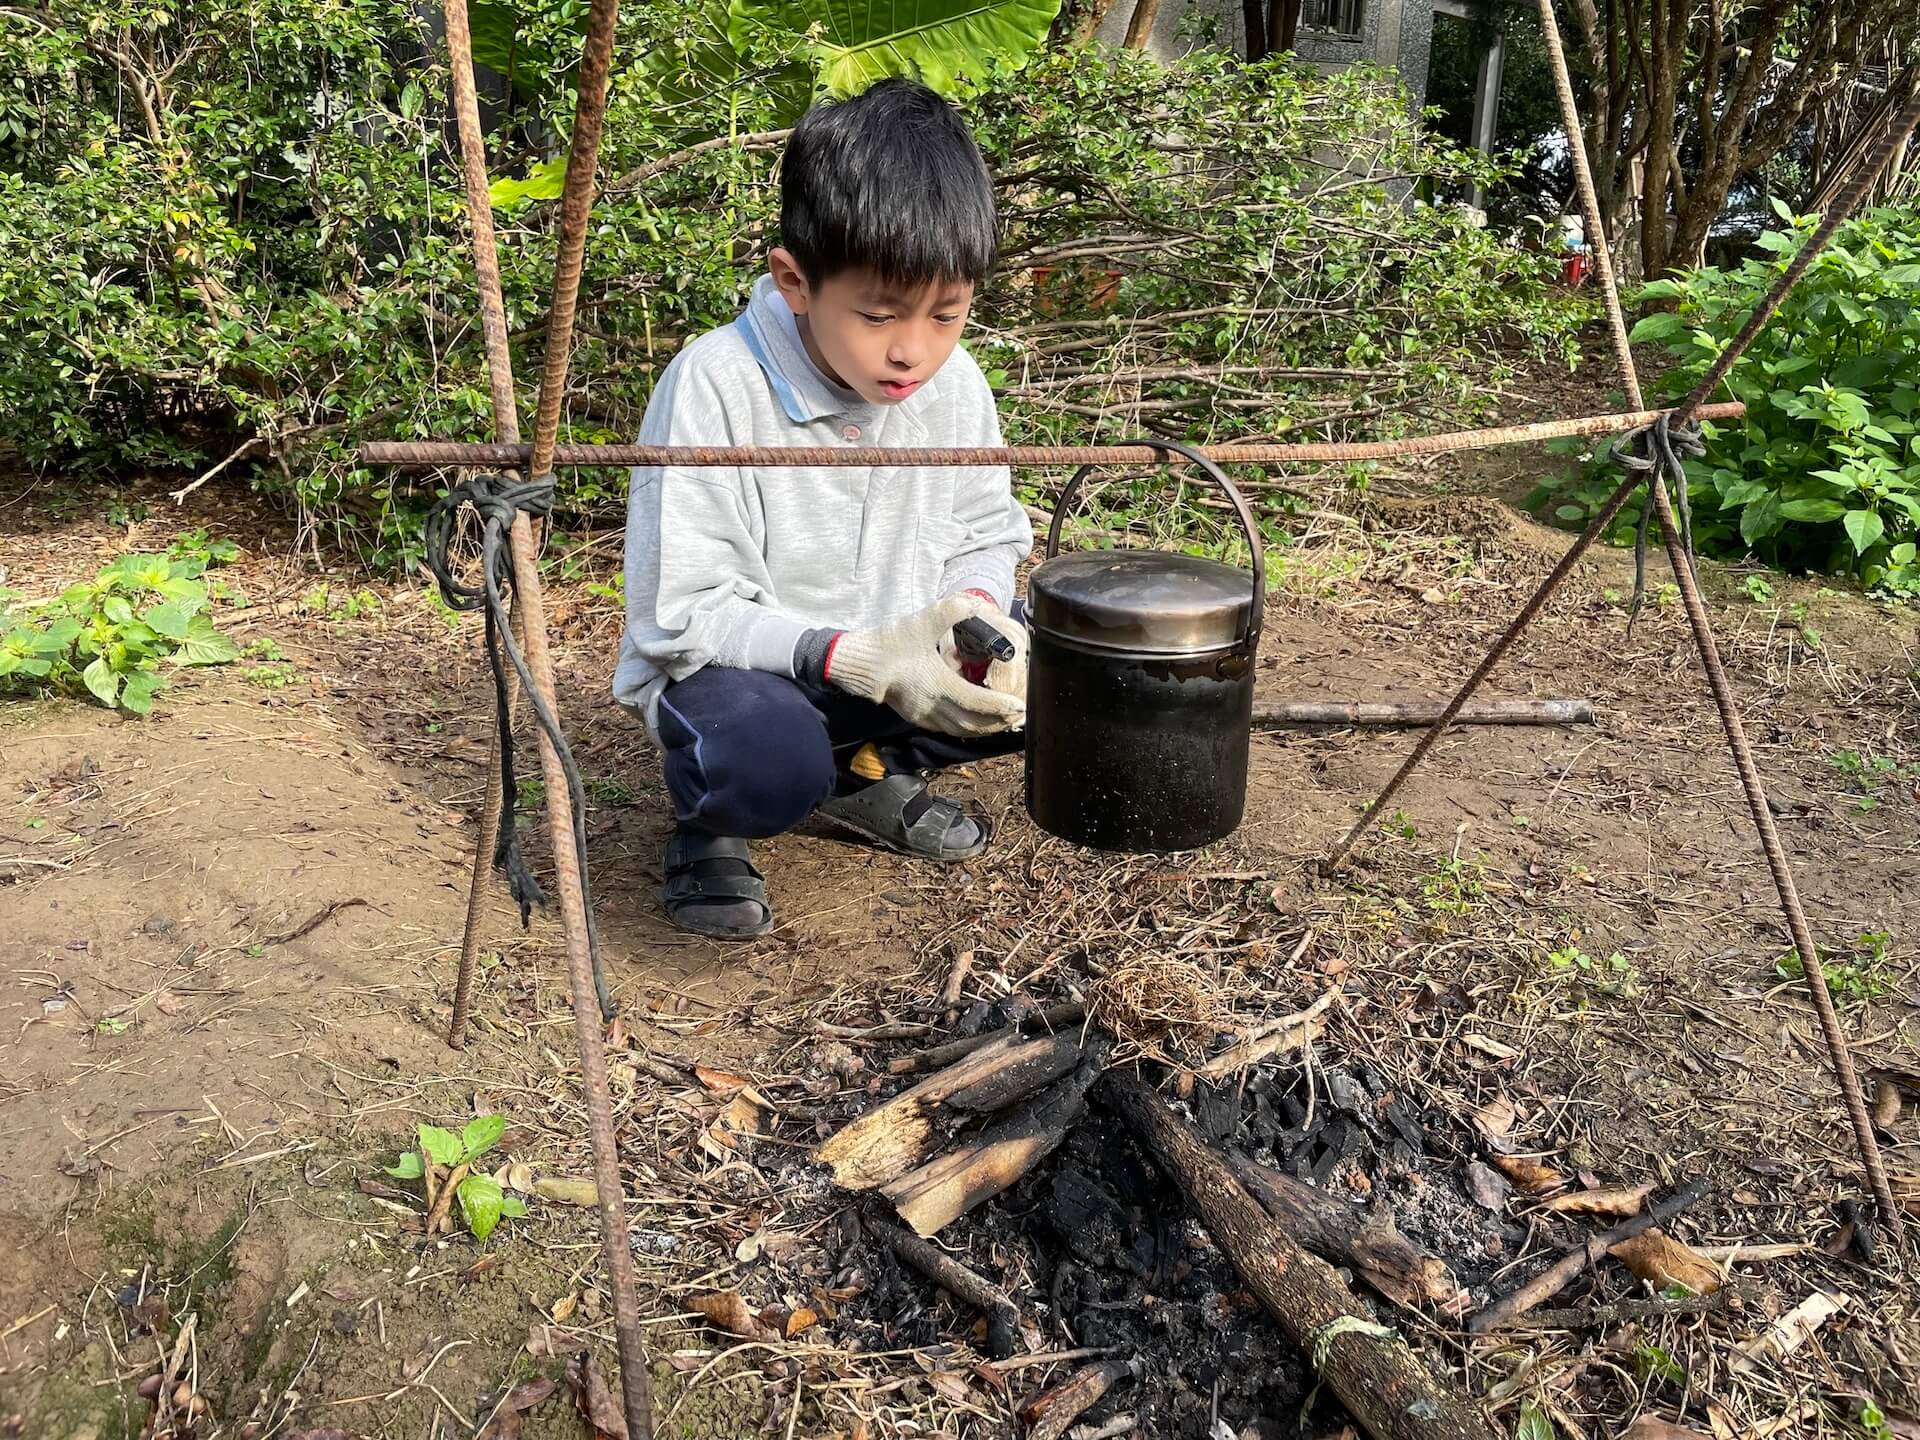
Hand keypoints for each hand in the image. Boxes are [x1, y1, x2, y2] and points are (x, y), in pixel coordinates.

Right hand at [828, 595, 1025, 736]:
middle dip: (999, 722)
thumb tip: (979, 605)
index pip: (976, 703)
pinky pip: (950, 730)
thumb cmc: (890, 644)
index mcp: (936, 684)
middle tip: (1019, 716)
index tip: (1019, 705)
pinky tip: (978, 722)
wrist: (860, 663)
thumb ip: (953, 610)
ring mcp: (924, 716)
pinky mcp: (918, 718)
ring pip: (962, 731)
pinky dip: (968, 729)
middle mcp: (932, 706)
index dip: (1000, 706)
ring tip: (1005, 721)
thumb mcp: (922, 621)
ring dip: (986, 729)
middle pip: (973, 724)